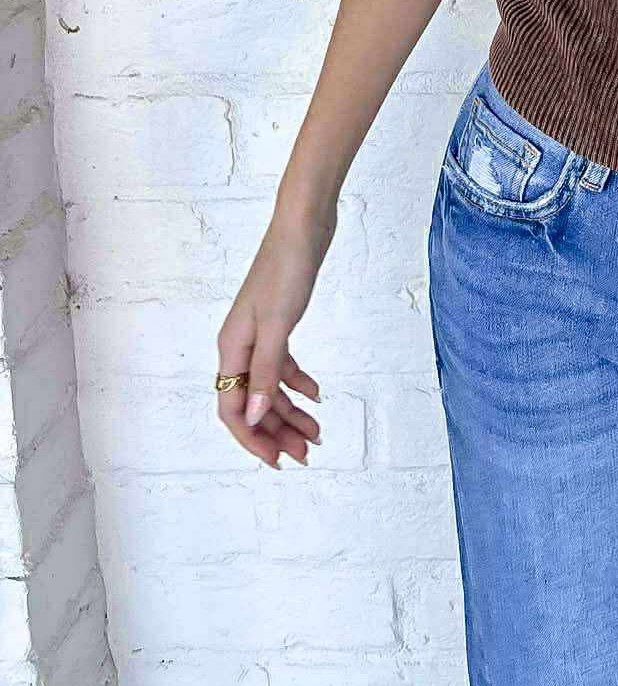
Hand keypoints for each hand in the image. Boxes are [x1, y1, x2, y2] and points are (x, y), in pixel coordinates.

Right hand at [215, 202, 334, 468]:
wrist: (304, 225)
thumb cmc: (287, 267)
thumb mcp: (278, 324)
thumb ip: (266, 372)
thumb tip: (256, 417)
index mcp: (232, 348)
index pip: (233, 409)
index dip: (253, 439)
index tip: (278, 460)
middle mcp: (240, 345)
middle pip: (253, 403)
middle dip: (276, 432)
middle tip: (306, 453)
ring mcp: (259, 334)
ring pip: (270, 387)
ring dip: (290, 411)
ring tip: (317, 432)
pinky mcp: (279, 323)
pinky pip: (282, 364)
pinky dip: (298, 382)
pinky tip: (317, 394)